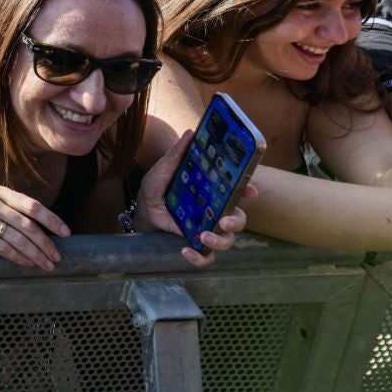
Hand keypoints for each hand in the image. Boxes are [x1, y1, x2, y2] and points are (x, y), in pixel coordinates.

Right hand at [0, 182, 70, 270]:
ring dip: (35, 254)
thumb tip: (44, 226)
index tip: (66, 233)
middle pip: (26, 225)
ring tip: (47, 265)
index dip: (51, 219)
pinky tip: (27, 264)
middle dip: (45, 243)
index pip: (32, 205)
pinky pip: (2, 249)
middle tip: (57, 257)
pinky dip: (18, 258)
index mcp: (0, 191)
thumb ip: (13, 208)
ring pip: (16, 239)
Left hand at [136, 130, 255, 265]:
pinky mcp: (195, 245)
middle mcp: (215, 212)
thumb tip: (191, 133)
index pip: (237, 191)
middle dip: (236, 222)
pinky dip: (199, 258)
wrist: (140, 209)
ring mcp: (207, 230)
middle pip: (239, 220)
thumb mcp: (165, 169)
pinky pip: (206, 258)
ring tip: (203, 236)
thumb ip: (178, 153)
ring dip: (219, 241)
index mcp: (212, 192)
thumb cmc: (156, 187)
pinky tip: (186, 251)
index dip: (248, 190)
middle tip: (223, 220)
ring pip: (227, 241)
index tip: (251, 191)